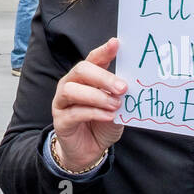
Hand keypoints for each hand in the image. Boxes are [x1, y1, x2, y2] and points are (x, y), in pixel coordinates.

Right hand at [51, 37, 125, 172]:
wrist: (88, 150)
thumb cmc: (102, 123)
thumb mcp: (116, 106)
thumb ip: (119, 95)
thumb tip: (132, 85)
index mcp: (85, 77)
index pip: (93, 58)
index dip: (104, 51)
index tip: (116, 43)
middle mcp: (70, 84)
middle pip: (81, 70)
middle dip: (103, 77)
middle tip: (122, 87)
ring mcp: (62, 101)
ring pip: (72, 90)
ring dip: (97, 96)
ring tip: (115, 105)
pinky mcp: (60, 120)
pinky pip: (74, 112)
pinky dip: (94, 113)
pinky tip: (109, 116)